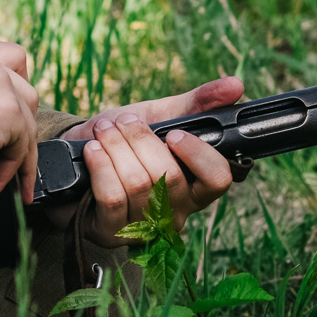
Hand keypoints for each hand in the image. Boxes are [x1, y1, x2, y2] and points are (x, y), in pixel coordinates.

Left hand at [62, 77, 249, 248]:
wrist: (80, 153)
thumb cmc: (127, 140)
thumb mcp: (161, 116)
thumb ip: (197, 103)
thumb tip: (235, 85)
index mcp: (195, 186)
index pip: (218, 180)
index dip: (198, 155)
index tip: (174, 134)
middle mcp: (175, 212)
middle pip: (170, 178)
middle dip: (141, 140)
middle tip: (124, 122)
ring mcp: (143, 226)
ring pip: (139, 185)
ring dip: (117, 147)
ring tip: (104, 131)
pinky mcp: (111, 231)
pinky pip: (112, 197)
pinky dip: (101, 165)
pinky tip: (93, 150)